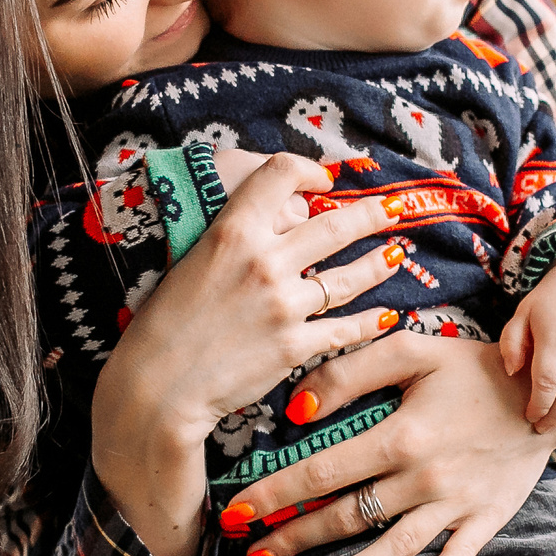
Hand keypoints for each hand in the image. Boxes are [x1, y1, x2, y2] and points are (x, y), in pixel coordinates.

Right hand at [90, 153, 399, 555]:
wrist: (158, 387)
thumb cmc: (163, 325)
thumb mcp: (190, 262)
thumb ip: (233, 239)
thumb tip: (275, 223)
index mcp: (231, 231)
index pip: (279, 174)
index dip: (308, 168)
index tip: (323, 180)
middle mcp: (263, 261)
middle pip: (334, 225)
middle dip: (371, 213)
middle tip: (392, 207)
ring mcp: (283, 305)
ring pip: (349, 276)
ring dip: (380, 262)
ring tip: (397, 254)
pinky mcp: (295, 346)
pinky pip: (345, 329)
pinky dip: (371, 322)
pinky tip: (386, 316)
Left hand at [221, 335, 555, 555]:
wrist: (550, 388)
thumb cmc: (472, 366)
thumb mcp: (413, 349)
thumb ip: (352, 372)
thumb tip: (299, 410)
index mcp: (402, 436)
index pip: (323, 471)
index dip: (276, 494)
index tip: (238, 513)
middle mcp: (425, 478)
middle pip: (347, 516)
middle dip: (294, 540)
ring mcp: (456, 504)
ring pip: (392, 547)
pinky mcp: (485, 519)